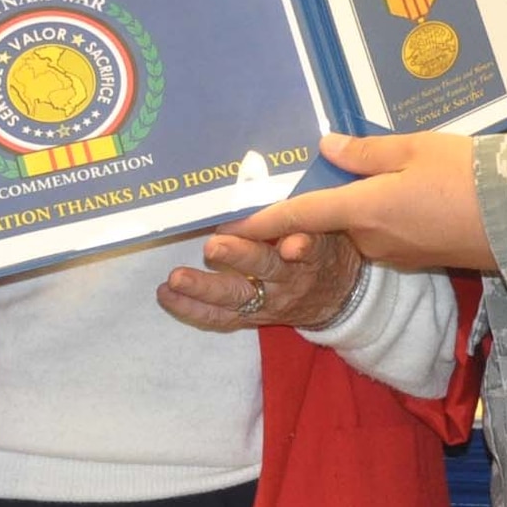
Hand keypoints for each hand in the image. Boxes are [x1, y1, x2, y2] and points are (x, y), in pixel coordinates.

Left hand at [157, 227, 362, 332]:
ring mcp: (271, 302)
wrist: (340, 299)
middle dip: (238, 257)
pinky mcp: (255, 318)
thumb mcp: (325, 228)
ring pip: (236, 299)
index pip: (304, 242)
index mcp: (312, 252)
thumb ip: (301, 214)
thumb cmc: (326, 249)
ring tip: (173, 281)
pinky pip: (222, 318)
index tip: (266, 223)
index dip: (286, 235)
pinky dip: (192, 309)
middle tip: (212, 247)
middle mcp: (290, 280)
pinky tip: (166, 296)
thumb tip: (264, 188)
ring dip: (203, 290)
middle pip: (265, 269)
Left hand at [226, 131, 496, 273]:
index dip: (260, 221)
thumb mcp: (416, 148)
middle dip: (326, 200)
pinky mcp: (417, 256)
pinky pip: (386, 232)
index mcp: (364, 209)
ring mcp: (395, 253)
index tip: (226, 228)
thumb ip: (367, 151)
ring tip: (389, 170)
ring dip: (360, 203)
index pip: (298, 216)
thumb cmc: (469, 176)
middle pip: (332, 218)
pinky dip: (384, 213)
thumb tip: (327, 146)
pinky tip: (410, 191)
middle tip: (334, 166)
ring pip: (360, 224)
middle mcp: (372, 239)